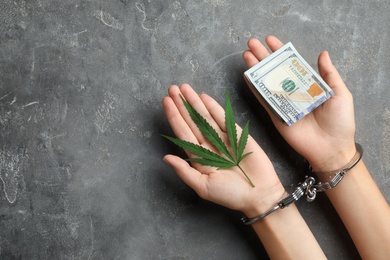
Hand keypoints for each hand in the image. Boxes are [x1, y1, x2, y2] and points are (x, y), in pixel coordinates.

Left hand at [162, 84, 284, 216]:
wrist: (259, 195)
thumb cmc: (231, 195)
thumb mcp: (204, 187)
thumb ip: (185, 172)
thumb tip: (166, 157)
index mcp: (198, 157)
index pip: (182, 133)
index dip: (174, 117)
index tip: (166, 102)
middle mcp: (208, 145)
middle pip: (191, 121)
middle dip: (181, 105)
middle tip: (172, 88)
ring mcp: (222, 138)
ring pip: (204, 116)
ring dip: (194, 102)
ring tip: (185, 88)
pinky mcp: (237, 134)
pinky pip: (223, 118)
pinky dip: (213, 107)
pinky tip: (203, 97)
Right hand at [243, 36, 355, 171]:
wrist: (331, 147)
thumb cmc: (340, 122)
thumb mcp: (340, 94)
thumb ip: (329, 74)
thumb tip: (322, 53)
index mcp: (308, 85)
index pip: (292, 64)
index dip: (281, 51)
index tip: (270, 40)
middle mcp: (294, 92)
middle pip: (275, 70)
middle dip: (263, 56)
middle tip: (252, 42)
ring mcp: (283, 103)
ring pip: (267, 82)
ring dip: (256, 68)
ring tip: (246, 54)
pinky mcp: (276, 115)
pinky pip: (264, 99)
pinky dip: (255, 88)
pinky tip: (248, 75)